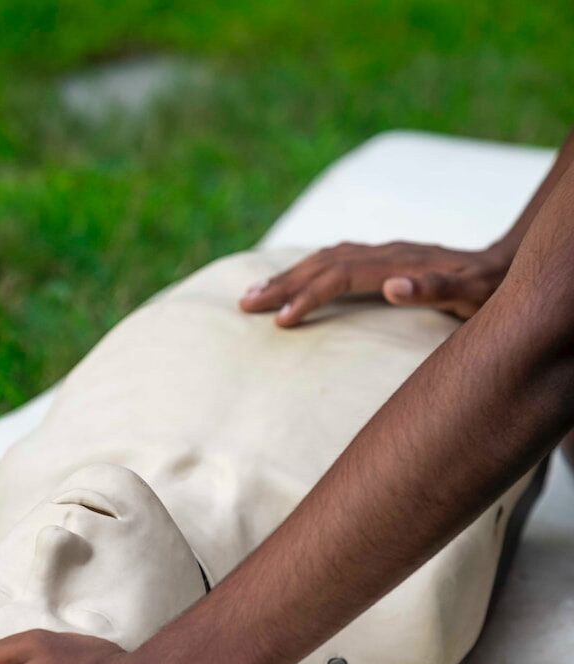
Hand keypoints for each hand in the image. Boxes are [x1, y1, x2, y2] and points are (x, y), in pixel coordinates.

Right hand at [240, 240, 511, 324]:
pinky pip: (336, 261)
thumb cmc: (491, 289)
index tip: (280, 321)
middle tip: (245, 305)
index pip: (341, 275)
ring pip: (325, 258)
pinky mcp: (384, 260)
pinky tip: (292, 285)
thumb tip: (394, 287)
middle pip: (323, 263)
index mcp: (399, 263)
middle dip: (282, 284)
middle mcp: (386, 254)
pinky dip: (307, 272)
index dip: (309, 296)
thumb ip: (435, 288)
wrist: (506, 265)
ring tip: (253, 296)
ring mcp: (383, 254)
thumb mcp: (473, 293)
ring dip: (288, 276)